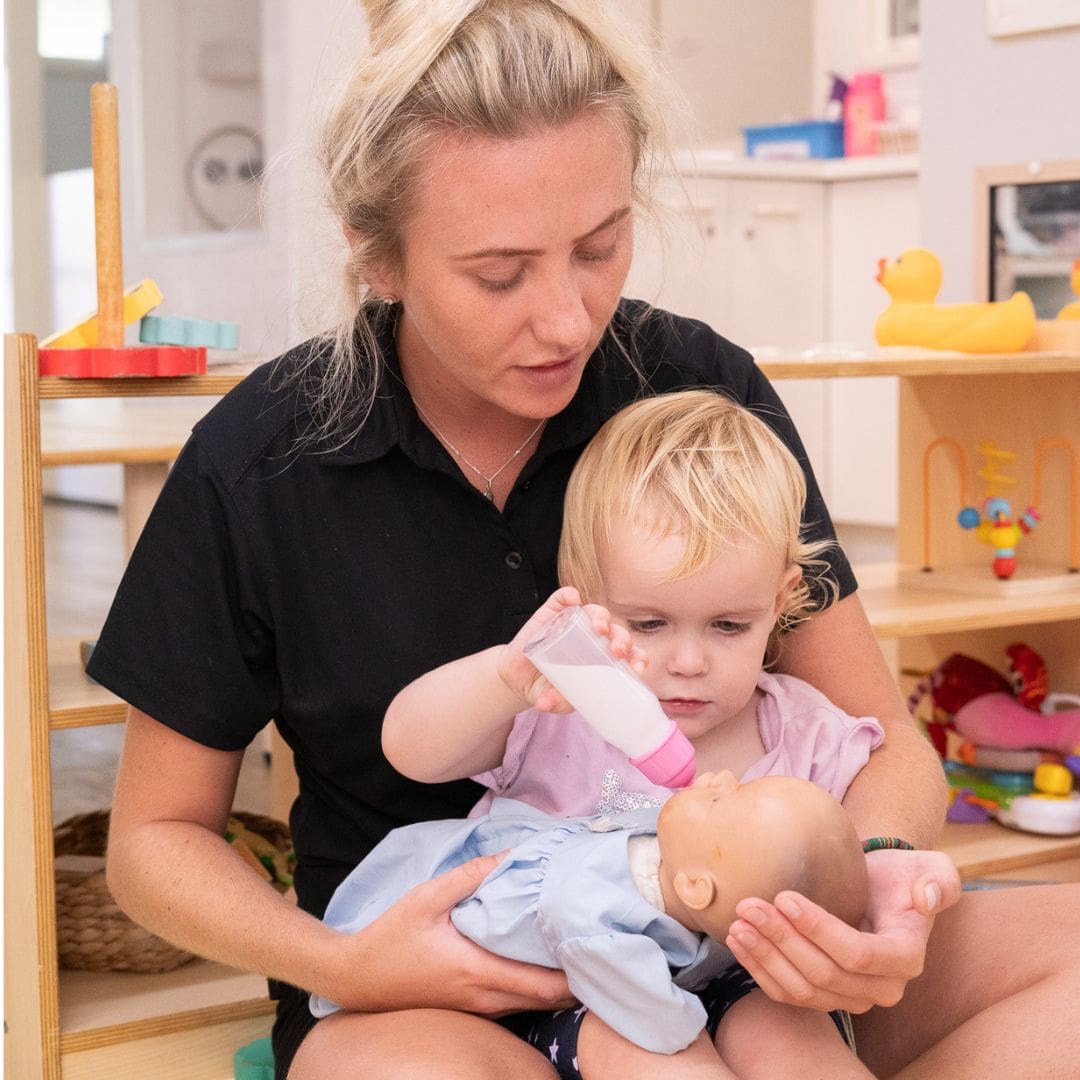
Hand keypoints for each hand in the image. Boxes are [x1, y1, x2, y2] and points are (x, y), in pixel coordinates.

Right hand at [329, 852, 573, 1015]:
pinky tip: (540, 960)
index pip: (543, 986)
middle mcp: (484, 998)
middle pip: (546, 1001)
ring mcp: (477, 1009)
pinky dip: (534, 986)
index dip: (575, 973)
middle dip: (574, 978)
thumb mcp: (427, 897)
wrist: (356, 978)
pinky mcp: (469, 1008)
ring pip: (531, 1004)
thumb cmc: (391, 937)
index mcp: (477, 972)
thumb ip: (471, 876)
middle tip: (592, 942)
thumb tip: (511, 856)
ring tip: (572, 946)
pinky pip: (513, 1002)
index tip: (594, 945)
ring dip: (555, 983)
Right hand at [498, 587, 647, 711]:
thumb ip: (555, 701)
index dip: (637, 656)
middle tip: (617, 652)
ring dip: (601, 617)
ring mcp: (572, 623)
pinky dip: (568, 596)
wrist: (519, 678)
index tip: (638, 668)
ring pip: (594, 612)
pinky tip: (573, 599)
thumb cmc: (548, 689)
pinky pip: (562, 599)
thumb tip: (546, 704)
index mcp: (603, 658)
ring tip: (599, 628)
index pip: (628, 653)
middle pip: (615, 631)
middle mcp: (591, 637)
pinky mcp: (550, 613)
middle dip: (621, 639)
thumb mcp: (555, 700)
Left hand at [724, 848, 961, 1013]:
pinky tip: (738, 943)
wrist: (878, 888)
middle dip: (781, 939)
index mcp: (906, 958)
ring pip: (802, 989)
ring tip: (738, 924)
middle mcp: (882, 988)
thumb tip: (929, 897)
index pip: (857, 954)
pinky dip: (760, 971)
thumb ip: (940, 881)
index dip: (818, 929)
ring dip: (765, 957)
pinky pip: (788, 995)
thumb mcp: (929, 868)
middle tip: (748, 905)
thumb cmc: (901, 875)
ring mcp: (851, 997)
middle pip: (823, 973)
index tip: (784, 896)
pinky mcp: (824, 996)